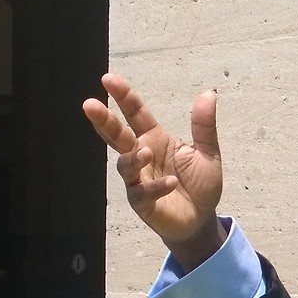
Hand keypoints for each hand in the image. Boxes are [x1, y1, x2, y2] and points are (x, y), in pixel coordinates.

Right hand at [82, 73, 225, 270]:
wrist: (202, 219)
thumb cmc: (200, 184)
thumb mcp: (208, 153)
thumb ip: (204, 126)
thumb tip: (209, 94)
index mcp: (154, 138)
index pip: (135, 113)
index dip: (123, 96)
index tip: (108, 79)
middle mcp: (141, 155)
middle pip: (117, 135)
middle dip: (103, 120)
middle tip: (89, 104)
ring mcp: (138, 179)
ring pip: (124, 164)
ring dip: (133, 158)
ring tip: (146, 152)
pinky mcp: (142, 202)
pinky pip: (142, 192)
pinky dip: (156, 187)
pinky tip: (171, 183)